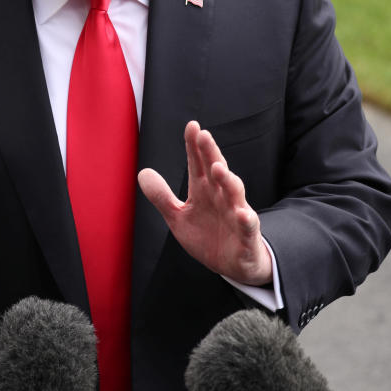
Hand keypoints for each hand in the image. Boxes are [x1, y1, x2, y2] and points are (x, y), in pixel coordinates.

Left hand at [138, 121, 271, 284]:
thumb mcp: (178, 217)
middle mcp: (222, 197)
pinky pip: (248, 226)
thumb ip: (162, 197)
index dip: (194, 146)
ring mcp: (236, 214)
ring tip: (217, 168)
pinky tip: (243, 213)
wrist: (232, 265)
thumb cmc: (207, 236)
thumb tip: (142, 172)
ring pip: (234, 194)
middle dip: (211, 154)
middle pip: (217, 171)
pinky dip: (246, 220)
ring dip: (228, 180)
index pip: (198, 164)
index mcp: (204, 190)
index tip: (192, 126)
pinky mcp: (246, 235)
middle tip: (204, 136)